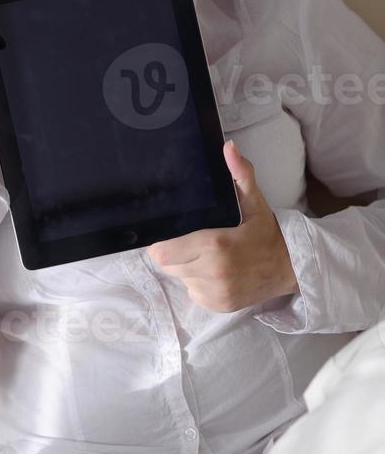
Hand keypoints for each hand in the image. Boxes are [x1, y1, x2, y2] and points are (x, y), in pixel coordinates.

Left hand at [146, 140, 297, 311]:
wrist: (291, 268)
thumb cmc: (267, 232)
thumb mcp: (254, 201)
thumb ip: (240, 174)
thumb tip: (227, 147)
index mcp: (216, 245)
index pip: (163, 252)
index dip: (161, 243)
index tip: (170, 233)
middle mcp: (213, 273)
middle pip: (168, 265)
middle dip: (173, 253)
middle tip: (190, 241)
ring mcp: (216, 293)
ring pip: (180, 279)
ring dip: (186, 268)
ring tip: (205, 255)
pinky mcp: (219, 307)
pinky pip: (193, 293)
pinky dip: (197, 282)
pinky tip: (214, 271)